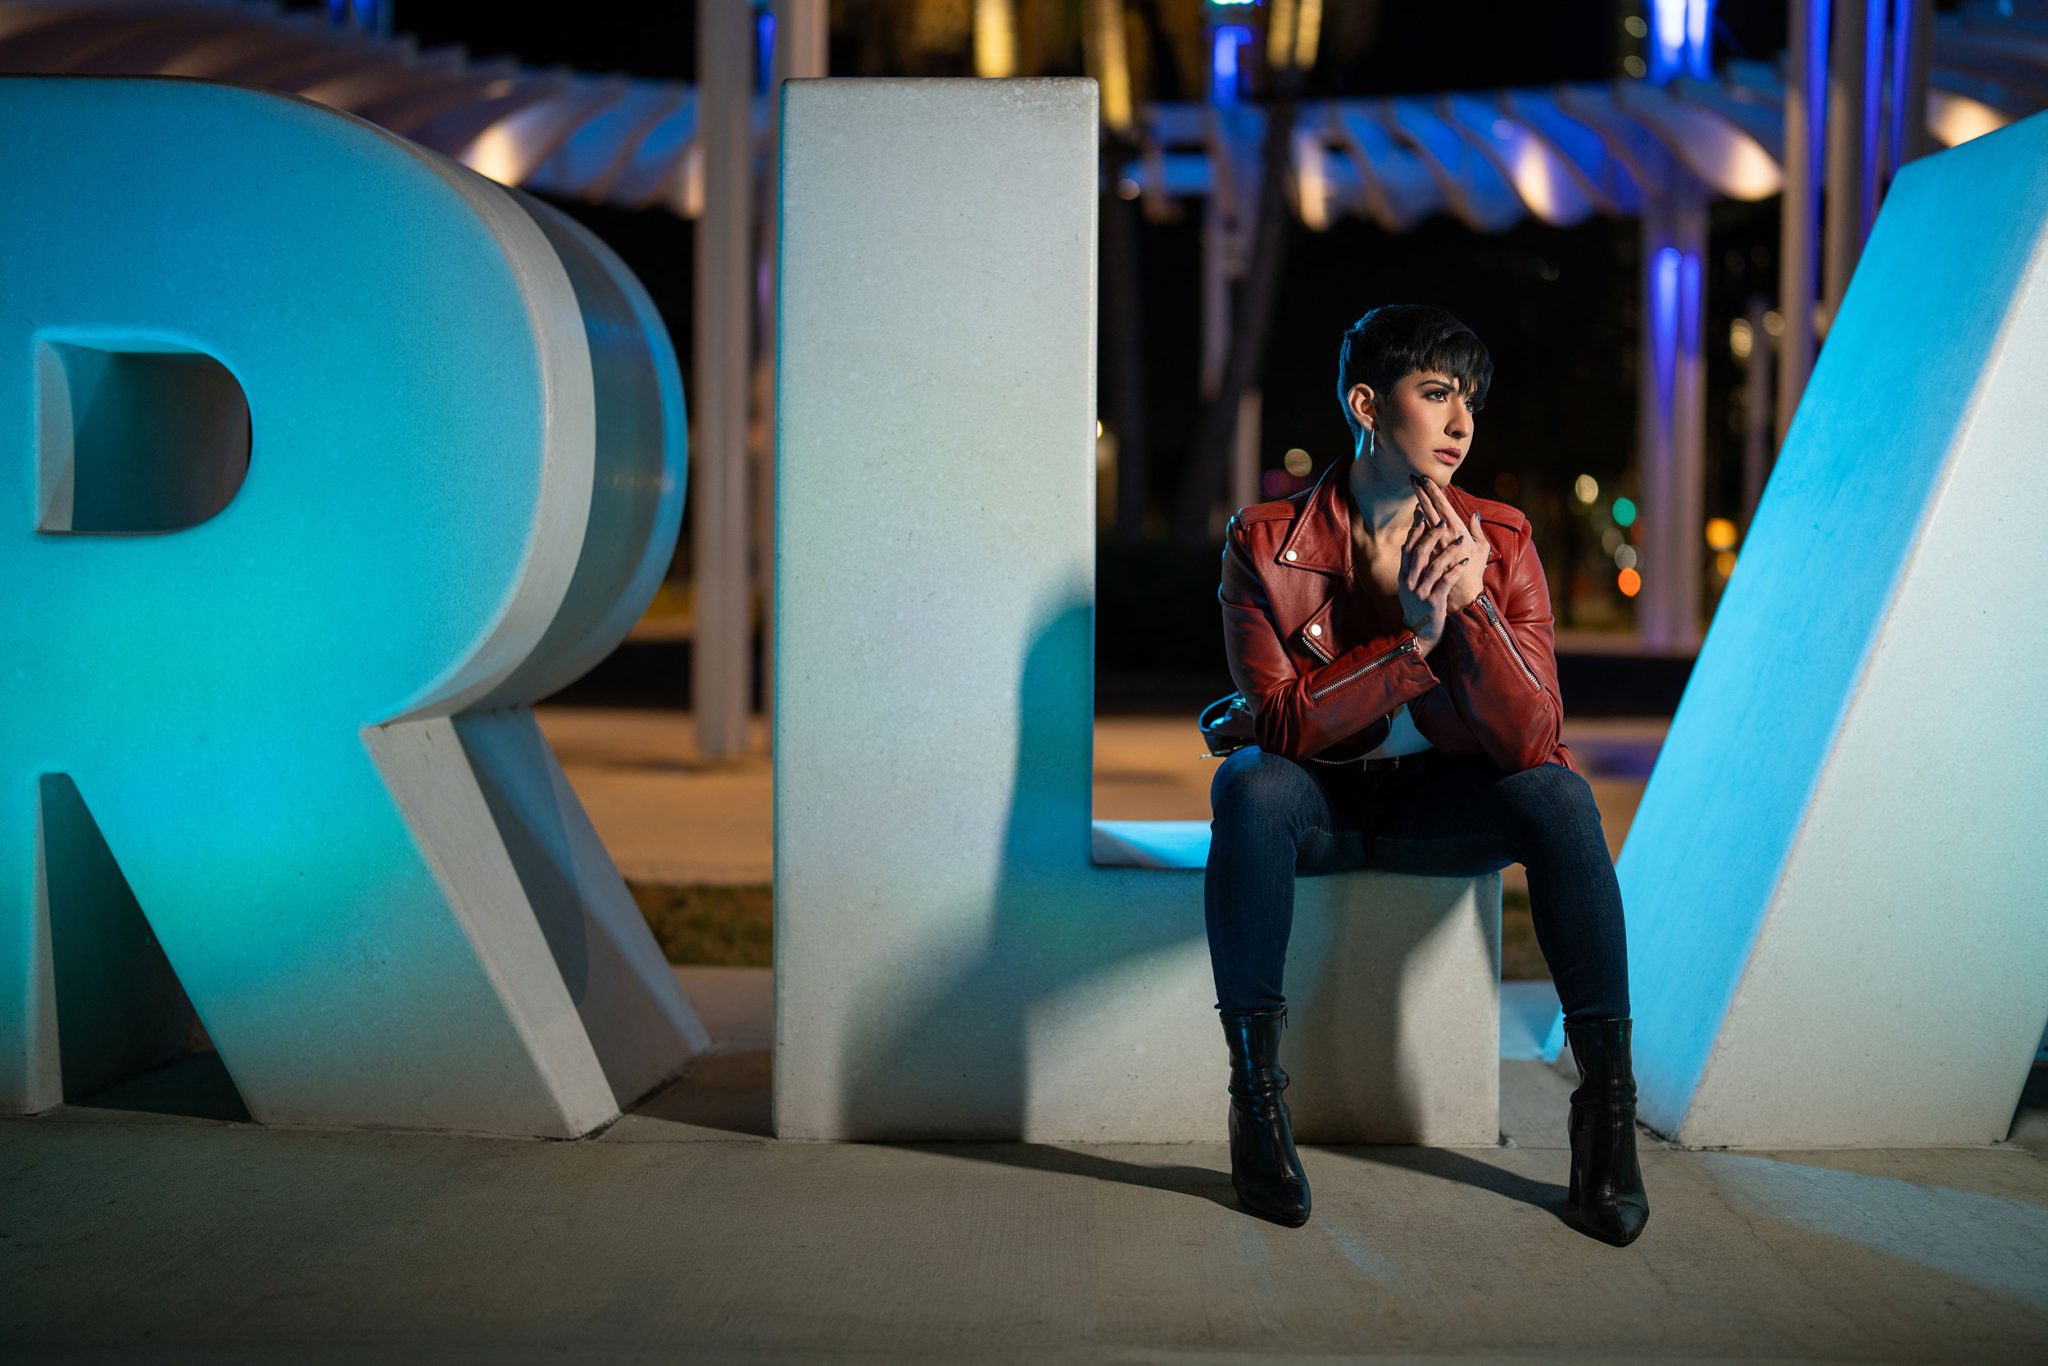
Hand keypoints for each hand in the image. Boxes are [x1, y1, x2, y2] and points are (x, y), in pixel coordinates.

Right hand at [1398, 501, 1463, 653]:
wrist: (1420, 634)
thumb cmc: (1420, 606)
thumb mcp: (1411, 585)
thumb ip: (1414, 565)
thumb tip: (1416, 543)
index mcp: (1404, 576)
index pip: (1407, 548)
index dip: (1415, 531)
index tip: (1423, 513)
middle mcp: (1409, 582)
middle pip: (1419, 553)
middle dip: (1431, 535)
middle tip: (1443, 521)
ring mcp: (1420, 592)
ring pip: (1434, 566)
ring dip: (1448, 551)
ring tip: (1460, 539)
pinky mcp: (1433, 602)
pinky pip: (1445, 582)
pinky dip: (1456, 571)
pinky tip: (1465, 563)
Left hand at [1410, 474, 1486, 613]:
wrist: (1463, 595)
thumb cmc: (1475, 570)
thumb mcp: (1481, 548)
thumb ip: (1477, 529)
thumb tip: (1474, 514)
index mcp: (1457, 530)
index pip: (1442, 505)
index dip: (1432, 490)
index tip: (1424, 478)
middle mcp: (1444, 535)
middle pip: (1429, 508)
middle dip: (1421, 492)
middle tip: (1413, 477)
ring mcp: (1434, 544)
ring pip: (1423, 520)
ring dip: (1418, 504)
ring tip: (1414, 489)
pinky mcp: (1428, 553)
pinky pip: (1419, 535)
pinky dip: (1416, 523)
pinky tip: (1414, 514)